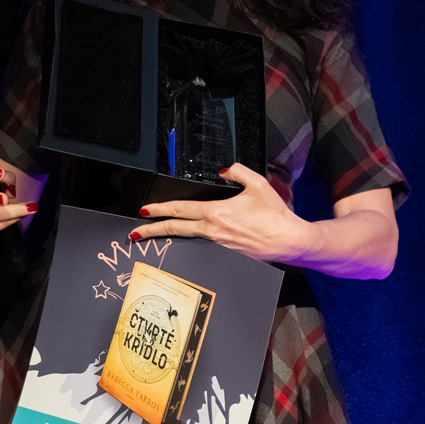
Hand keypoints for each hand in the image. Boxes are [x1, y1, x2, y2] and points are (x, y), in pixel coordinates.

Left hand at [132, 163, 308, 262]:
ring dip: (170, 236)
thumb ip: (237, 171)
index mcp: (216, 213)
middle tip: (135, 232)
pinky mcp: (227, 252)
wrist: (289, 240)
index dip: (159, 210)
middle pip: (175, 229)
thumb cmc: (275, 215)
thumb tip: (223, 171)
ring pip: (188, 237)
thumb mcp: (257, 183)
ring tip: (154, 235)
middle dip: (152, 231)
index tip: (145, 211)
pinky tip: (187, 239)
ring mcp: (219, 244)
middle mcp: (213, 231)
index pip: (180, 210)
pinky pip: (204, 244)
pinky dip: (191, 241)